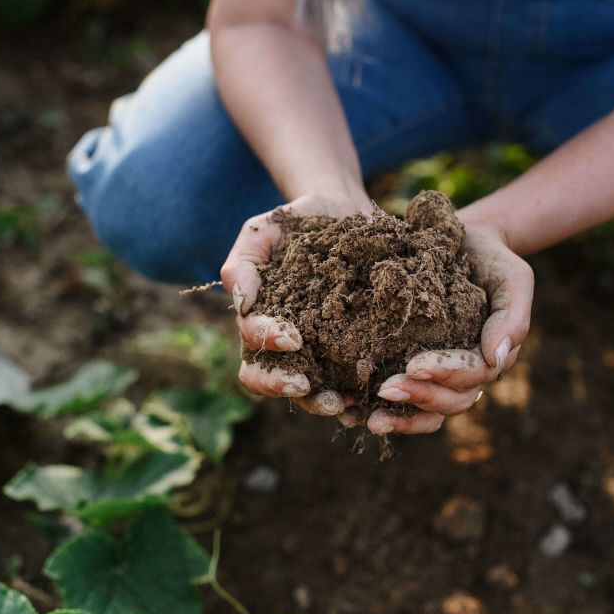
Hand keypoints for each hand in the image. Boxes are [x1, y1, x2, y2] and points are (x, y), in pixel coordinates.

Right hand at [221, 191, 373, 416]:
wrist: (344, 211)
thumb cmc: (296, 222)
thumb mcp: (262, 232)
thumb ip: (242, 265)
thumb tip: (242, 305)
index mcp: (259, 320)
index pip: (252, 344)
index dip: (267, 345)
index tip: (292, 338)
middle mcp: (285, 344)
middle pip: (269, 380)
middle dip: (284, 386)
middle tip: (306, 386)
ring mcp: (318, 350)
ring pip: (308, 391)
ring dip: (320, 401)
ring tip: (343, 402)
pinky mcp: (351, 350)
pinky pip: (349, 382)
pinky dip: (358, 397)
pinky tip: (370, 399)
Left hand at [356, 219, 532, 434]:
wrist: (463, 243)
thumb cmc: (490, 260)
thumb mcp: (512, 278)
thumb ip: (512, 316)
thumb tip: (496, 358)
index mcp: (490, 356)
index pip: (472, 376)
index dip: (444, 374)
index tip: (414, 365)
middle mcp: (465, 374)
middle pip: (449, 401)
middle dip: (418, 398)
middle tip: (385, 389)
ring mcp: (439, 377)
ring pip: (427, 412)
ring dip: (400, 418)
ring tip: (369, 419)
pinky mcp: (410, 369)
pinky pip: (401, 402)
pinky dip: (380, 411)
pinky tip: (350, 414)